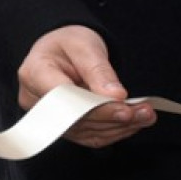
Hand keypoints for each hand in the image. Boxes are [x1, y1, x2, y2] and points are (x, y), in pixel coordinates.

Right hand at [17, 25, 153, 147]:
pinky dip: (114, 131)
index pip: (64, 98)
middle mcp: (36, 100)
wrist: (64, 50)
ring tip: (145, 115)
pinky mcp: (64, 128)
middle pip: (76, 119)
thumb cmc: (70, 43)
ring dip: (119, 127)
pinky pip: (90, 136)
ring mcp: (49, 118)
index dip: (94, 107)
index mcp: (35, 73)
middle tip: (144, 112)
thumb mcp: (85, 45)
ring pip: (85, 131)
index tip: (124, 109)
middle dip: (113, 117)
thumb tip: (115, 96)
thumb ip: (99, 70)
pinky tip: (133, 122)